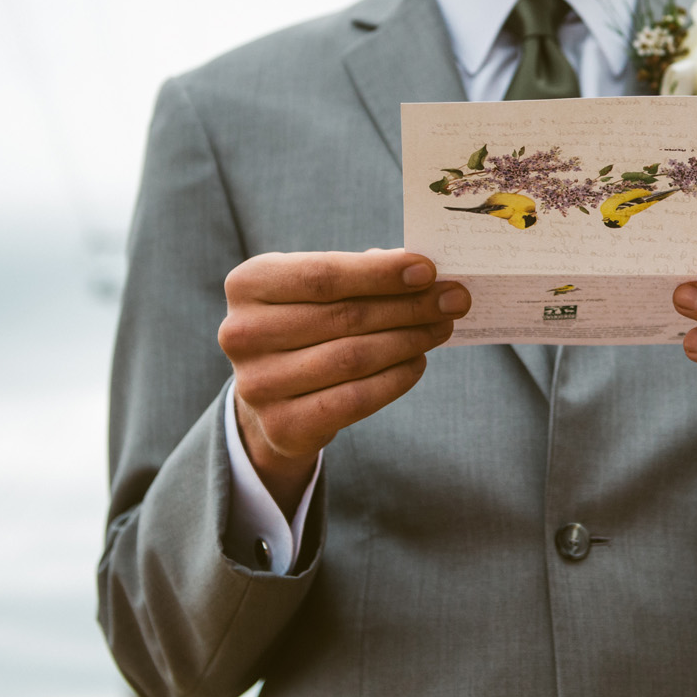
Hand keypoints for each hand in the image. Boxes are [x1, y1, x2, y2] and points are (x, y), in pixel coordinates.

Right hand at [221, 249, 467, 510]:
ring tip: (441, 327)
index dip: (380, 274)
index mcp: (249, 284)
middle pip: (344, 317)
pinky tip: (418, 361)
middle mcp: (242, 333)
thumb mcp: (318, 290)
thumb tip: (422, 275)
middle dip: (409, 307)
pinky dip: (395, 379)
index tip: (429, 271)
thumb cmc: (306, 323)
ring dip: (409, 340)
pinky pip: (354, 399)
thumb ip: (361, 274)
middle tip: (453, 300)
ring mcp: (257, 384)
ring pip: (353, 358)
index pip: (323, 275)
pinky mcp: (282, 425)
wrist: (271, 393)